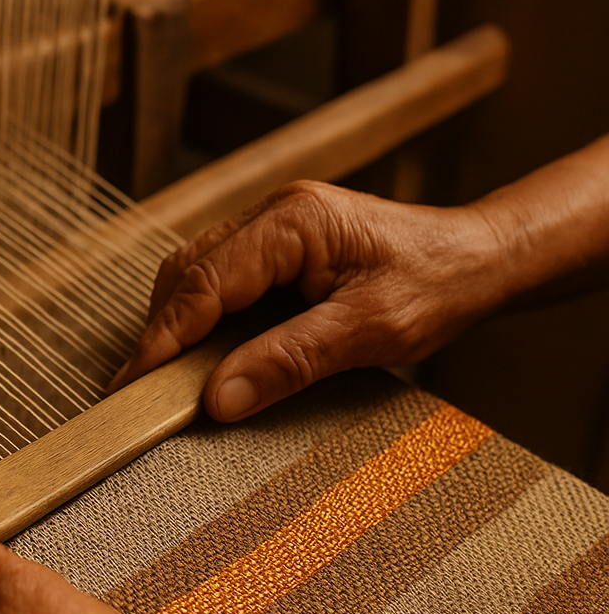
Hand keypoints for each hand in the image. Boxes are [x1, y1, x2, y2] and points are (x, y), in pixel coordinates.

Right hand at [107, 181, 508, 419]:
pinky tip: (201, 354)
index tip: (133, 386)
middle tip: (140, 392)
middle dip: (159, 333)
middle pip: (187, 271)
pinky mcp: (279, 248)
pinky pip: (221, 279)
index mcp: (293, 223)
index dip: (162, 338)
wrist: (479, 259)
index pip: (203, 281)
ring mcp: (274, 228)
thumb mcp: (369, 330)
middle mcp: (274, 215)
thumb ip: (290, 360)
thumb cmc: (438, 284)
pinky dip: (202, 319)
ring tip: (162, 379)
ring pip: (196, 274)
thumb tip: (218, 398)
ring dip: (176, 326)